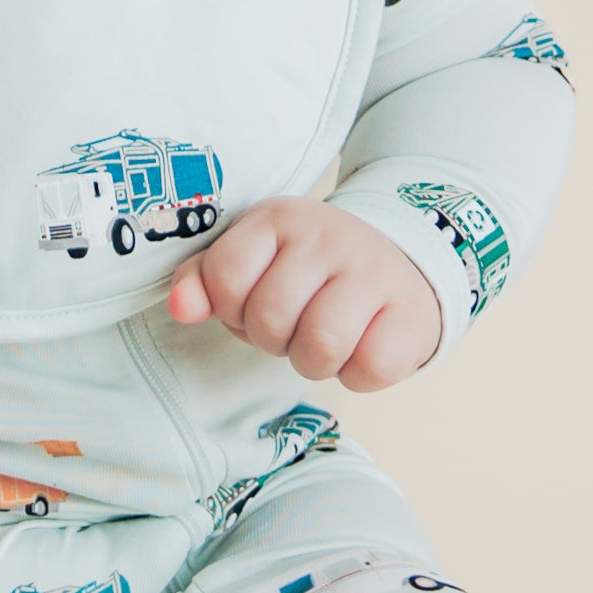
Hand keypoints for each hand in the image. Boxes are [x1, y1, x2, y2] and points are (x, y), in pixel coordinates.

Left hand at [164, 198, 441, 391]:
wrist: (400, 265)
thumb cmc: (307, 274)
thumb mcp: (250, 262)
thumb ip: (203, 282)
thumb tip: (181, 309)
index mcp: (277, 219)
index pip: (224, 277)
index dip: (231, 308)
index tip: (253, 301)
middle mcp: (328, 235)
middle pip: (269, 318)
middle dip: (272, 338)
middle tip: (294, 323)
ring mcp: (374, 272)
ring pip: (319, 346)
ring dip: (312, 360)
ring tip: (323, 338)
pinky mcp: (412, 314)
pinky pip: (369, 369)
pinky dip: (356, 373)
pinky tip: (361, 346)